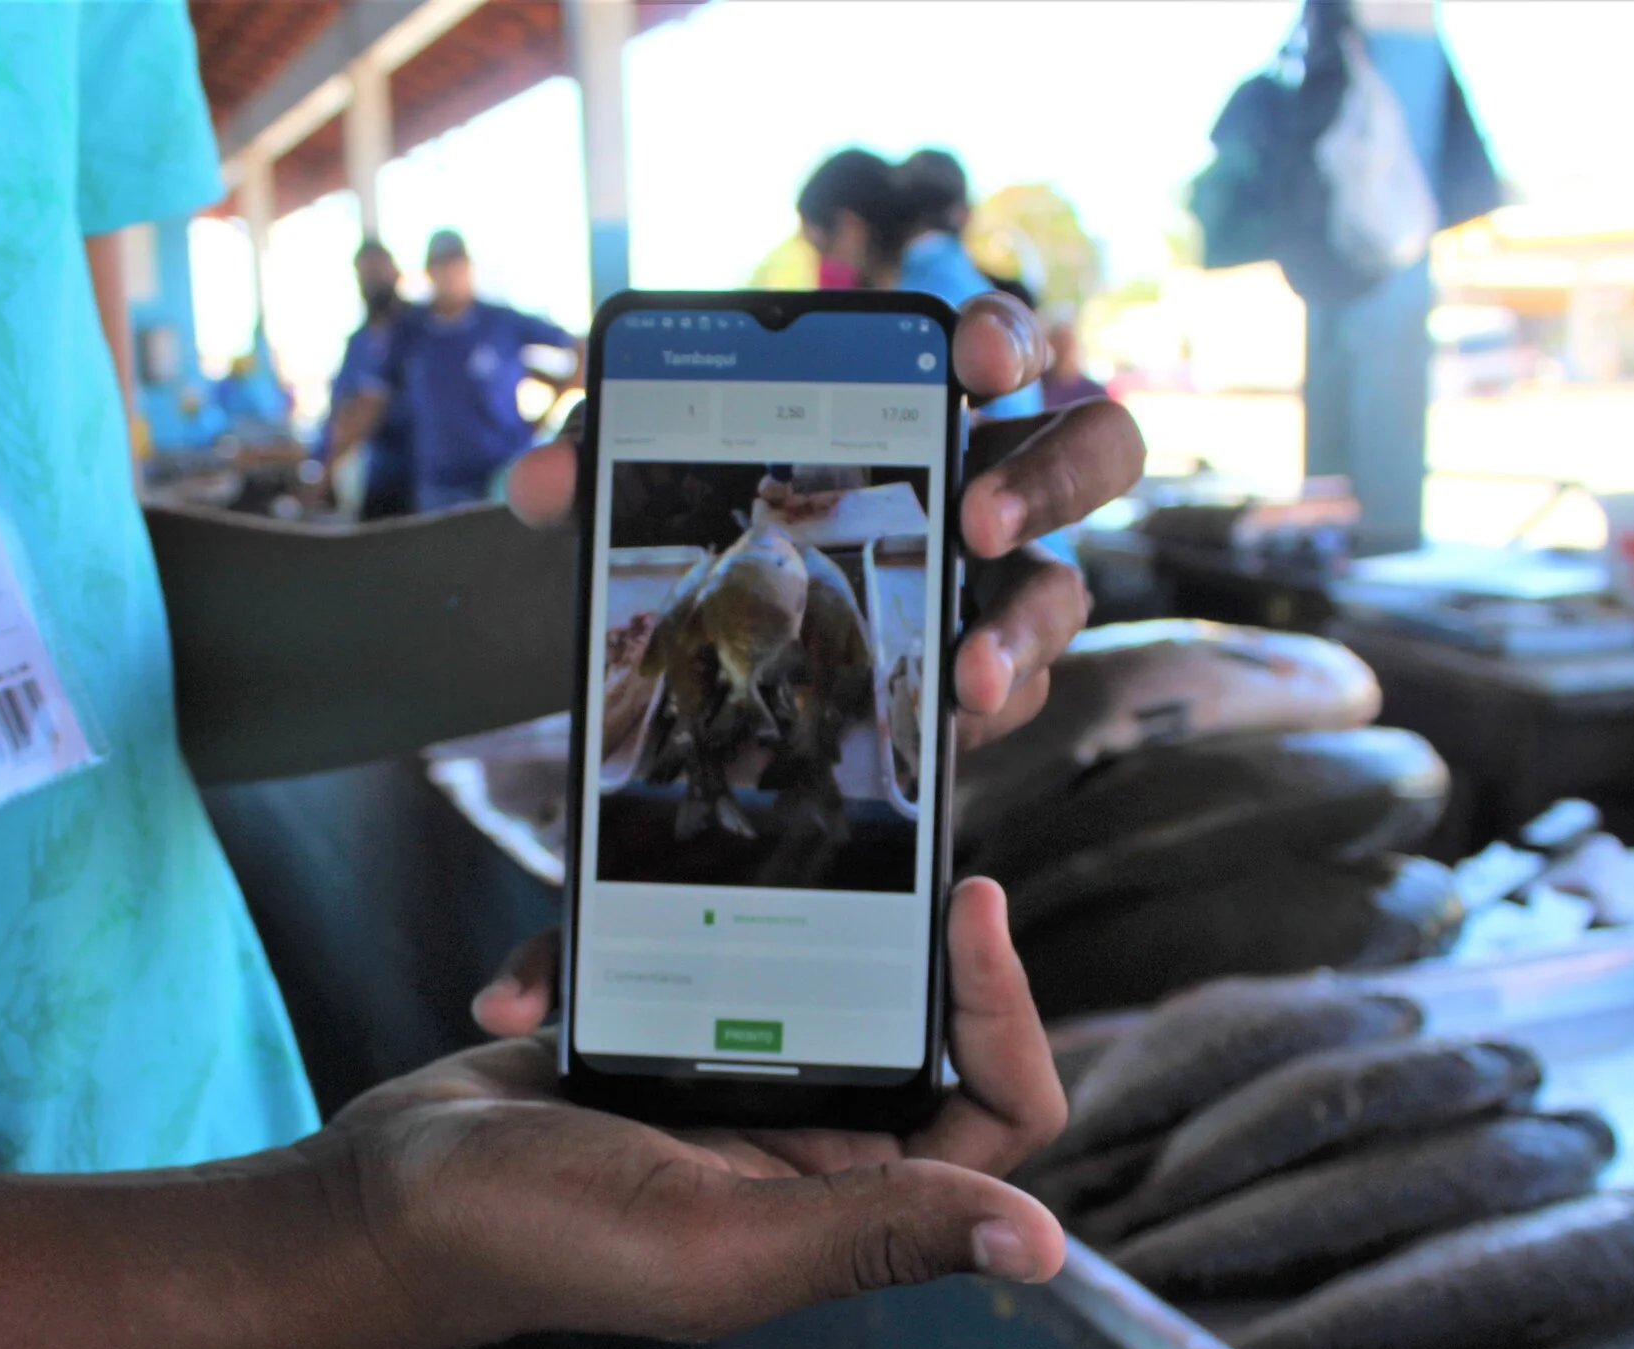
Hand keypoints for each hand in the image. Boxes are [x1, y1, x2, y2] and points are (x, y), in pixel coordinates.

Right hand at [332, 879, 1063, 1348]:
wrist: (373, 1206)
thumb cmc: (534, 1237)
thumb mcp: (713, 1241)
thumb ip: (870, 1233)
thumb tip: (1043, 1246)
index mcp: (841, 1204)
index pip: (994, 1113)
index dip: (1006, 1015)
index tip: (968, 903)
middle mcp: (802, 1147)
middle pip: (905, 1017)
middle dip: (867, 930)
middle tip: (833, 838)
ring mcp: (722, 1085)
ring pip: (786, 966)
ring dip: (713, 927)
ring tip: (625, 920)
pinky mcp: (644, 1034)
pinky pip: (667, 955)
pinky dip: (590, 955)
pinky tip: (523, 997)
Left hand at [506, 291, 1145, 750]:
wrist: (707, 649)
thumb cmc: (707, 523)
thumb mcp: (642, 484)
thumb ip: (596, 459)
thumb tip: (539, 481)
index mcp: (922, 402)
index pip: (995, 341)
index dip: (1002, 334)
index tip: (976, 359)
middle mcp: (986, 481)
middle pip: (1094, 448)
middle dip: (1053, 478)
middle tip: (978, 522)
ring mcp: (998, 585)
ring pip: (1069, 588)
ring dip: (1025, 628)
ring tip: (966, 673)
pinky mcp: (985, 676)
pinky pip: (1019, 689)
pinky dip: (982, 710)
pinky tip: (939, 729)